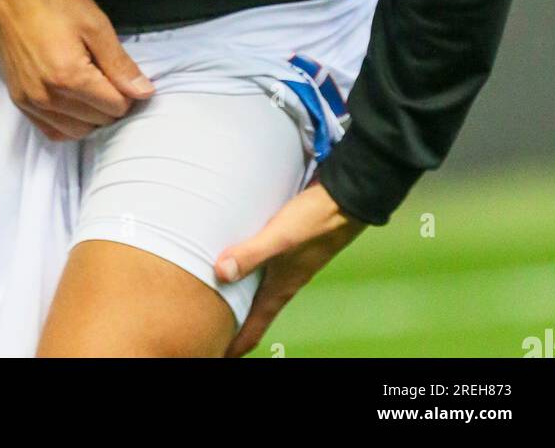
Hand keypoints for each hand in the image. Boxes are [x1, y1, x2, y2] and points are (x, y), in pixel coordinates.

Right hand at [0, 0, 154, 140]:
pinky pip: (51, 131)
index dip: (128, 92)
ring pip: (76, 131)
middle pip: (98, 121)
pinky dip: (69, 124)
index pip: (115, 107)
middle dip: (111, 104)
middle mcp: (48, 97)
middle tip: (109, 78)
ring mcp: (30, 102)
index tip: (123, 74)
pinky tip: (74, 103)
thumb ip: (119, 63)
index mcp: (70, 76)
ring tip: (93, 89)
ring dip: (92, 117)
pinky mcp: (18, 101)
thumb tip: (145, 92)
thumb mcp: (95, 24)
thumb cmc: (54, 0)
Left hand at [213, 178, 367, 356]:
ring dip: (237, 295)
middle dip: (232, 324)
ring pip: (255, 289)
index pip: (254, 329)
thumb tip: (220, 272)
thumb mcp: (280, 237)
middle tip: (208, 330)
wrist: (345, 199)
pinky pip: (259, 265)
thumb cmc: (316, 220)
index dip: (234, 346)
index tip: (215, 355)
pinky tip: (232, 253)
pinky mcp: (286, 245)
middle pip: (252, 313)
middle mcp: (282, 281)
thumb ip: (251, 254)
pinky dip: (244, 268)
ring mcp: (286, 264)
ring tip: (213, 294)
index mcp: (280, 289)